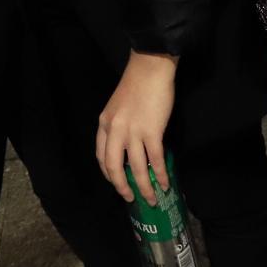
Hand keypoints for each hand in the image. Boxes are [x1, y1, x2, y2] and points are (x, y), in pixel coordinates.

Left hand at [96, 51, 176, 204]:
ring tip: (151, 198)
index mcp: (104, 123)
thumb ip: (118, 127)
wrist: (150, 68)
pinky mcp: (152, 131)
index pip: (101, 156)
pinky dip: (161, 174)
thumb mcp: (118, 107)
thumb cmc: (136, 84)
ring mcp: (133, 131)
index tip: (116, 183)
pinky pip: (156, 159)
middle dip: (122, 187)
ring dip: (144, 187)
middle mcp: (115, 130)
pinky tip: (165, 182)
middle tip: (130, 198)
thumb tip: (129, 148)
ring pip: (137, 168)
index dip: (108, 174)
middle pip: (114, 168)